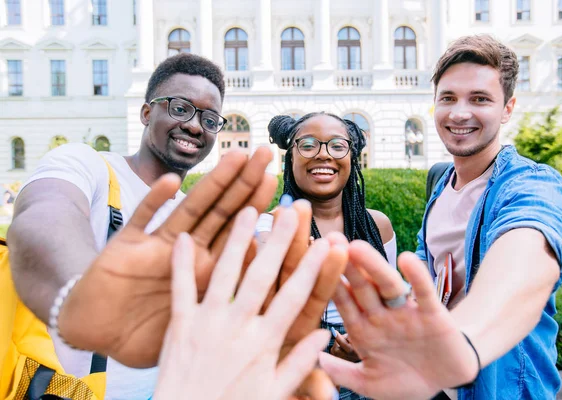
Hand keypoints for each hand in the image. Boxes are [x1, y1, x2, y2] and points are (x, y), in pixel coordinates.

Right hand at [58, 149, 277, 367]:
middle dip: (244, 183)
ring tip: (236, 156)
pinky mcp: (126, 247)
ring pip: (191, 208)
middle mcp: (188, 252)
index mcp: (208, 271)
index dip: (258, 209)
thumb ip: (228, 309)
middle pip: (222, 212)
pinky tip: (172, 181)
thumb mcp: (195, 323)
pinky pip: (141, 219)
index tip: (282, 186)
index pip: (241, 234)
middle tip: (266, 153)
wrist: (96, 332)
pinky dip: (154, 201)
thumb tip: (272, 307)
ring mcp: (157, 245)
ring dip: (212, 183)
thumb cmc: (145, 331)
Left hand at [154, 205, 333, 399]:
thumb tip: (324, 334)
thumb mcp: (274, 395)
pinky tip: (184, 237)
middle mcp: (238, 326)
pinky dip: (181, 263)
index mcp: (265, 343)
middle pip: (264, 275)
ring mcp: (208, 322)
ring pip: (226, 273)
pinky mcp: (180, 325)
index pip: (295, 297)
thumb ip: (299, 364)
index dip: (312, 268)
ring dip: (238, 240)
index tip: (326, 243)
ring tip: (249, 210)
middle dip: (280, 241)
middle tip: (291, 211)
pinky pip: (181, 289)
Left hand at [319, 242, 478, 399]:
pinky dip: (416, 276)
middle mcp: (381, 315)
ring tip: (356, 246)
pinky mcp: (432, 313)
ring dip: (373, 266)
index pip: (342, 301)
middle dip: (346, 265)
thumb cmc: (405, 380)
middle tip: (330, 240)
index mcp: (363, 328)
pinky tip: (406, 259)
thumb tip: (312, 360)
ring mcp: (405, 311)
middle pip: (361, 286)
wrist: (446, 382)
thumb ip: (342, 373)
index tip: (310, 261)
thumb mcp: (369, 382)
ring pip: (387, 284)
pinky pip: (422, 292)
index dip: (327, 282)